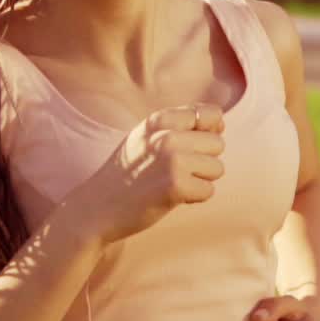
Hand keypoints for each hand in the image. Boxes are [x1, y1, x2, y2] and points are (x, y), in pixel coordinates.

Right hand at [72, 103, 224, 244]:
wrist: (98, 206)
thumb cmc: (129, 172)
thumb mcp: (147, 136)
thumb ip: (179, 126)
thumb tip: (221, 123)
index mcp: (160, 119)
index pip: (212, 114)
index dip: (209, 132)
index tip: (192, 146)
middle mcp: (167, 134)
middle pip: (218, 144)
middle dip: (204, 161)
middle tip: (175, 171)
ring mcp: (172, 159)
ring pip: (217, 168)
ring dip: (200, 180)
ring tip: (171, 183)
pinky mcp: (176, 185)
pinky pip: (209, 191)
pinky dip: (194, 198)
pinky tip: (171, 197)